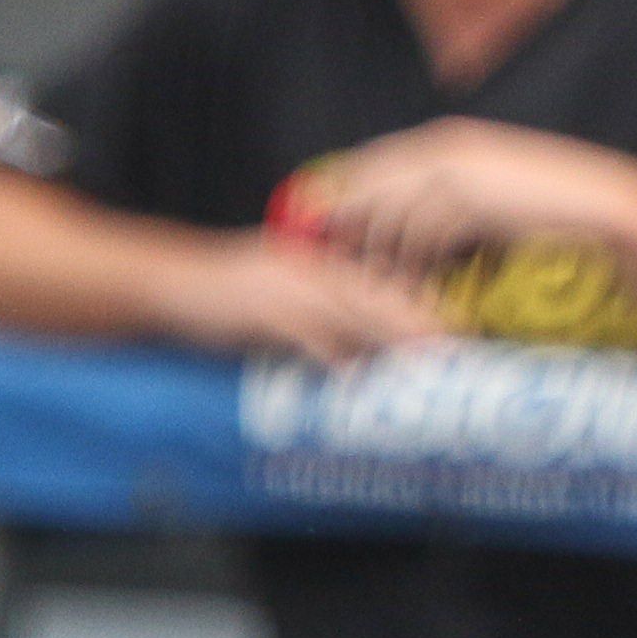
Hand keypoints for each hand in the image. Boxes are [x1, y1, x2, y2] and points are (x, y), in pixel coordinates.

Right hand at [148, 233, 441, 364]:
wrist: (175, 283)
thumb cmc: (233, 294)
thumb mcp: (286, 294)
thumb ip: (326, 317)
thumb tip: (359, 352)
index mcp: (323, 264)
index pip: (382, 281)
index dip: (422, 302)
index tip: (461, 325)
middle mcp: (314, 270)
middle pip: (379, 294)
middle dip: (420, 319)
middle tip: (460, 343)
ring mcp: (290, 288)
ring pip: (352, 310)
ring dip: (390, 334)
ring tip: (426, 356)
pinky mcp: (264, 311)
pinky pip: (306, 333)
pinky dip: (331, 353)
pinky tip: (354, 373)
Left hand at [284, 119, 636, 273]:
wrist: (601, 208)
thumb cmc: (550, 208)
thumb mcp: (492, 195)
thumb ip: (451, 200)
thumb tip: (412, 229)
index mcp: (448, 141)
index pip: (374, 162)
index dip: (346, 194)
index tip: (325, 227)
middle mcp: (445, 148)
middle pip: (371, 186)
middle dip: (349, 224)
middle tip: (334, 264)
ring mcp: (458, 172)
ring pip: (393, 216)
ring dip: (384, 257)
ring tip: (380, 291)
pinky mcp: (471, 201)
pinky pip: (423, 237)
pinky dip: (417, 268)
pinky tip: (418, 291)